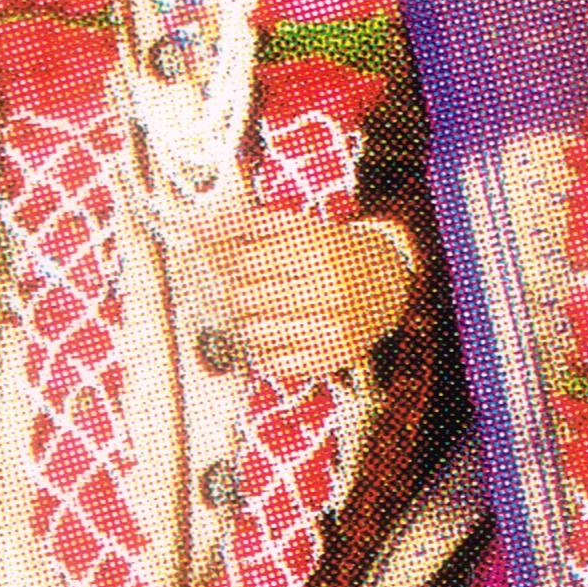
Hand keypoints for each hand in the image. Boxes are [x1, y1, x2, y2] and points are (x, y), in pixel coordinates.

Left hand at [200, 208, 410, 381]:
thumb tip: (195, 225)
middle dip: (222, 293)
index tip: (200, 259)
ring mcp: (333, 329)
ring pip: (254, 333)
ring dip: (237, 323)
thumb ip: (249, 223)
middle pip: (245, 298)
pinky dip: (259, 350)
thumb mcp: (301, 225)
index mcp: (321, 249)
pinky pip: (274, 363)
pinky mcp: (332, 360)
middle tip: (215, 287)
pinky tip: (266, 332)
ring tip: (243, 309)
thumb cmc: (335, 249)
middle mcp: (330, 290)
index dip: (214, 261)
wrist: (392, 281)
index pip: (244, 260)